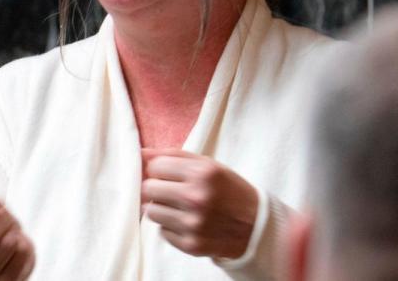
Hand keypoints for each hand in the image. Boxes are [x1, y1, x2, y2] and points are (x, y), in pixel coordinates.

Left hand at [141, 148, 258, 259]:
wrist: (256, 227)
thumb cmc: (229, 190)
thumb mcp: (208, 165)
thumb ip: (173, 156)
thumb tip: (141, 153)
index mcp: (202, 174)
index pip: (155, 166)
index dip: (159, 169)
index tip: (167, 174)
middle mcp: (196, 198)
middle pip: (148, 189)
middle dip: (156, 187)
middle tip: (170, 190)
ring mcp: (193, 224)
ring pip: (151, 212)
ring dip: (161, 208)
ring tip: (179, 207)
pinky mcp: (191, 245)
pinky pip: (162, 232)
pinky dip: (170, 227)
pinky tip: (187, 222)